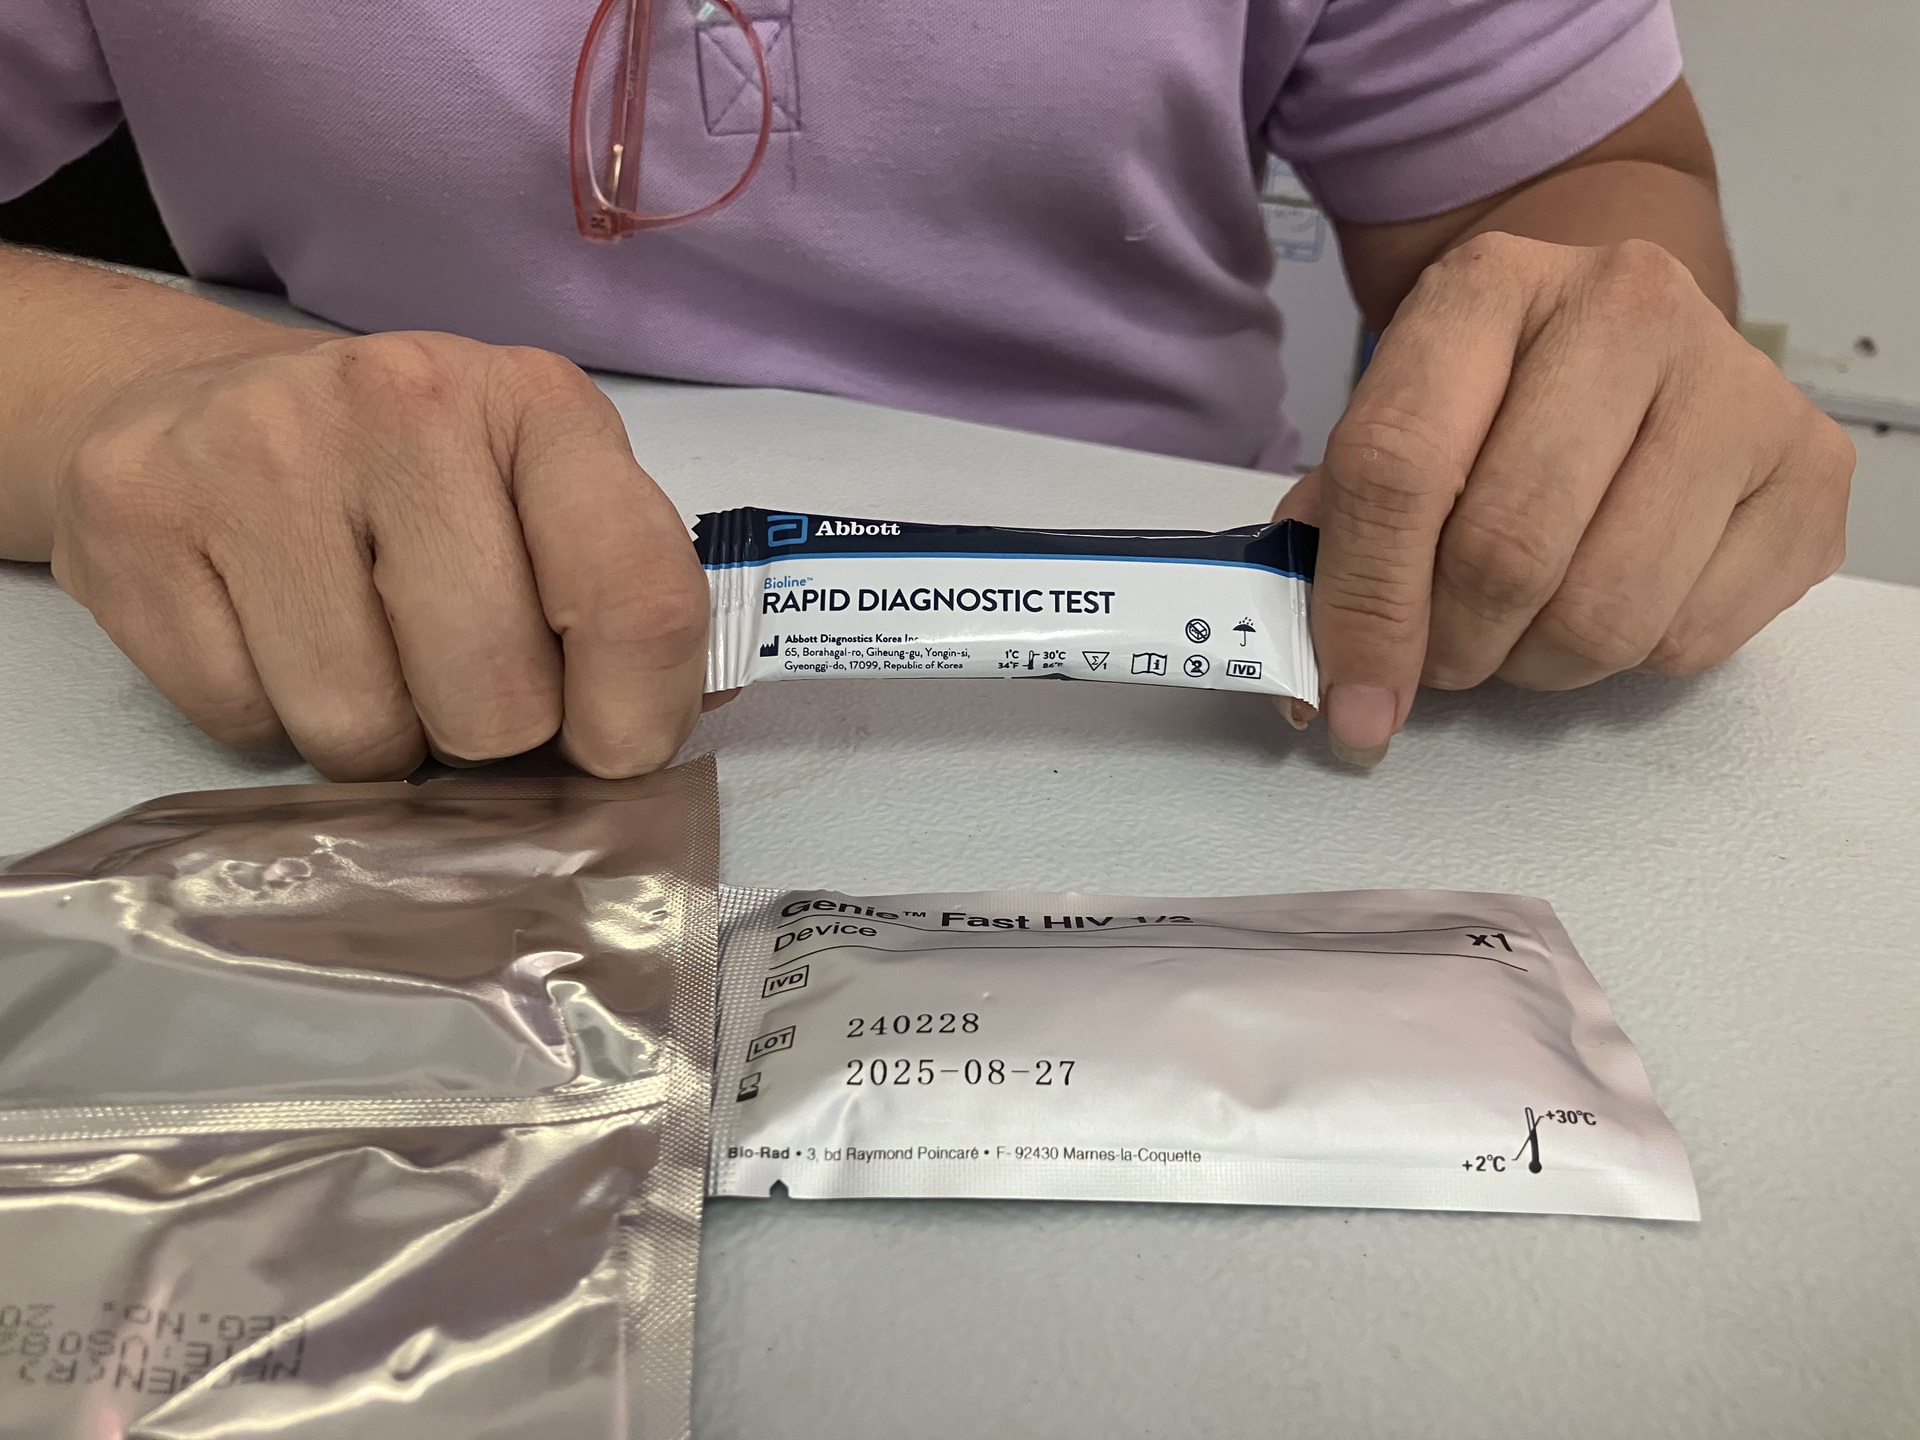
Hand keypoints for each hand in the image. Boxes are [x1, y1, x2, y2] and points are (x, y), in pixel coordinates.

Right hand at [50, 329, 709, 779]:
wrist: (198, 401)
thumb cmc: (414, 478)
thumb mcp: (546, 498)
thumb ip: (623, 599)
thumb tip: (669, 729)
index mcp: (540, 403)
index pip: (636, 597)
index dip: (636, 719)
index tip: (608, 748)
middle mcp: (404, 401)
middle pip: (495, 698)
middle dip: (488, 735)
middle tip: (456, 680)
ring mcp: (259, 448)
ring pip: (362, 733)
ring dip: (378, 738)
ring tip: (363, 652)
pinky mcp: (138, 511)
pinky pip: (243, 720)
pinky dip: (268, 717)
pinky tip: (269, 632)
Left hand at [1277, 232, 1853, 764]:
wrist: (1631, 337)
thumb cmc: (1494, 402)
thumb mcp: (1398, 428)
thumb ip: (1339, 542)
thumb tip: (1325, 692)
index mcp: (1490, 287)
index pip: (1399, 465)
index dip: (1363, 606)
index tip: (1349, 699)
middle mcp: (1627, 308)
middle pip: (1507, 549)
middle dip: (1453, 646)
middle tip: (1443, 658)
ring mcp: (1736, 385)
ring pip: (1606, 613)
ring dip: (1537, 663)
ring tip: (1522, 630)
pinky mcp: (1811, 469)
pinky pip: (1691, 637)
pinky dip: (1629, 659)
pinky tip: (1614, 597)